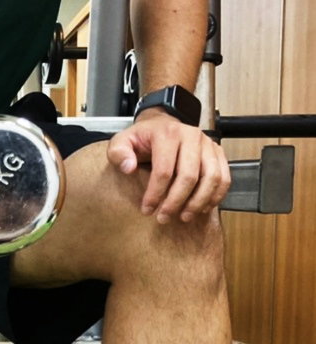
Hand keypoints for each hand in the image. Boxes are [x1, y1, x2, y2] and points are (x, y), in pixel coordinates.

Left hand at [107, 110, 230, 222]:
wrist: (161, 125)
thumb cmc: (142, 137)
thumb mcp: (121, 141)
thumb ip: (119, 153)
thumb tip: (128, 168)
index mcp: (167, 134)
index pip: (164, 170)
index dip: (155, 194)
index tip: (147, 210)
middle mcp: (191, 136)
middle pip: (188, 176)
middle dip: (176, 202)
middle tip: (164, 217)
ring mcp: (207, 144)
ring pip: (211, 178)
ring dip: (198, 202)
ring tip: (184, 216)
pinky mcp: (218, 152)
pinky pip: (224, 177)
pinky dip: (216, 195)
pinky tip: (203, 207)